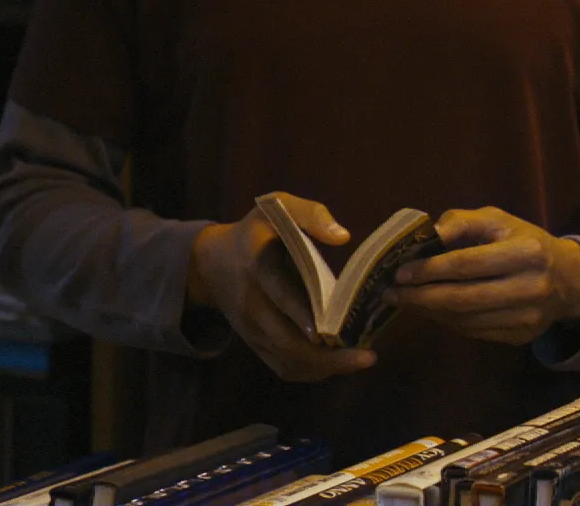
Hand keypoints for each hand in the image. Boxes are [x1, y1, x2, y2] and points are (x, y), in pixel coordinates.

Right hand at [186, 192, 376, 381]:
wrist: (212, 262)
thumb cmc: (256, 231)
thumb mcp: (278, 208)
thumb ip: (310, 214)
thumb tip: (342, 236)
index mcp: (257, 266)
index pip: (280, 294)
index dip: (303, 315)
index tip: (330, 332)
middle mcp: (251, 304)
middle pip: (287, 341)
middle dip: (327, 356)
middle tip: (367, 357)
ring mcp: (251, 330)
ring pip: (287, 361)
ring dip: (324, 368)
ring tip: (360, 360)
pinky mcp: (255, 344)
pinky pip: (282, 367)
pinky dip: (311, 372)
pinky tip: (338, 364)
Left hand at [386, 207, 579, 345]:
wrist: (568, 279)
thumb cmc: (525, 242)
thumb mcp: (499, 220)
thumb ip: (462, 222)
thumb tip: (425, 237)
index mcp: (526, 252)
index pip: (467, 264)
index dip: (430, 270)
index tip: (400, 273)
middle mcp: (531, 287)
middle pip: (464, 298)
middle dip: (422, 297)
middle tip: (392, 294)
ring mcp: (528, 317)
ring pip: (466, 320)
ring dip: (430, 312)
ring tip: (407, 302)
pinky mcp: (521, 337)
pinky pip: (474, 332)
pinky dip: (448, 322)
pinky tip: (433, 311)